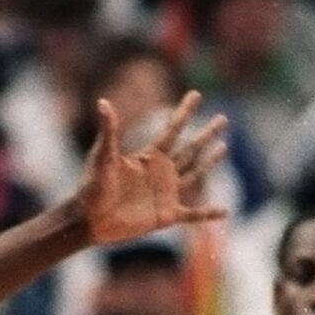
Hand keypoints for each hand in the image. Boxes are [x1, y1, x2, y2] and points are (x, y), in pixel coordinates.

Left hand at [78, 92, 228, 244]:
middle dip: (206, 134)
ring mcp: (165, 193)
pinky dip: (208, 214)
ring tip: (224, 147)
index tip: (196, 94)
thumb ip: (109, 130)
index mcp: (149, 156)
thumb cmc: (92, 187)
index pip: (172, 130)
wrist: (89, 220)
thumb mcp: (103, 157)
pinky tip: (225, 211)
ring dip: (210, 162)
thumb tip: (103, 102)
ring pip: (194, 174)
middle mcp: (160, 172)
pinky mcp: (166, 216)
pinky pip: (193, 215)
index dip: (184, 112)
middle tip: (224, 118)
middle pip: (190, 148)